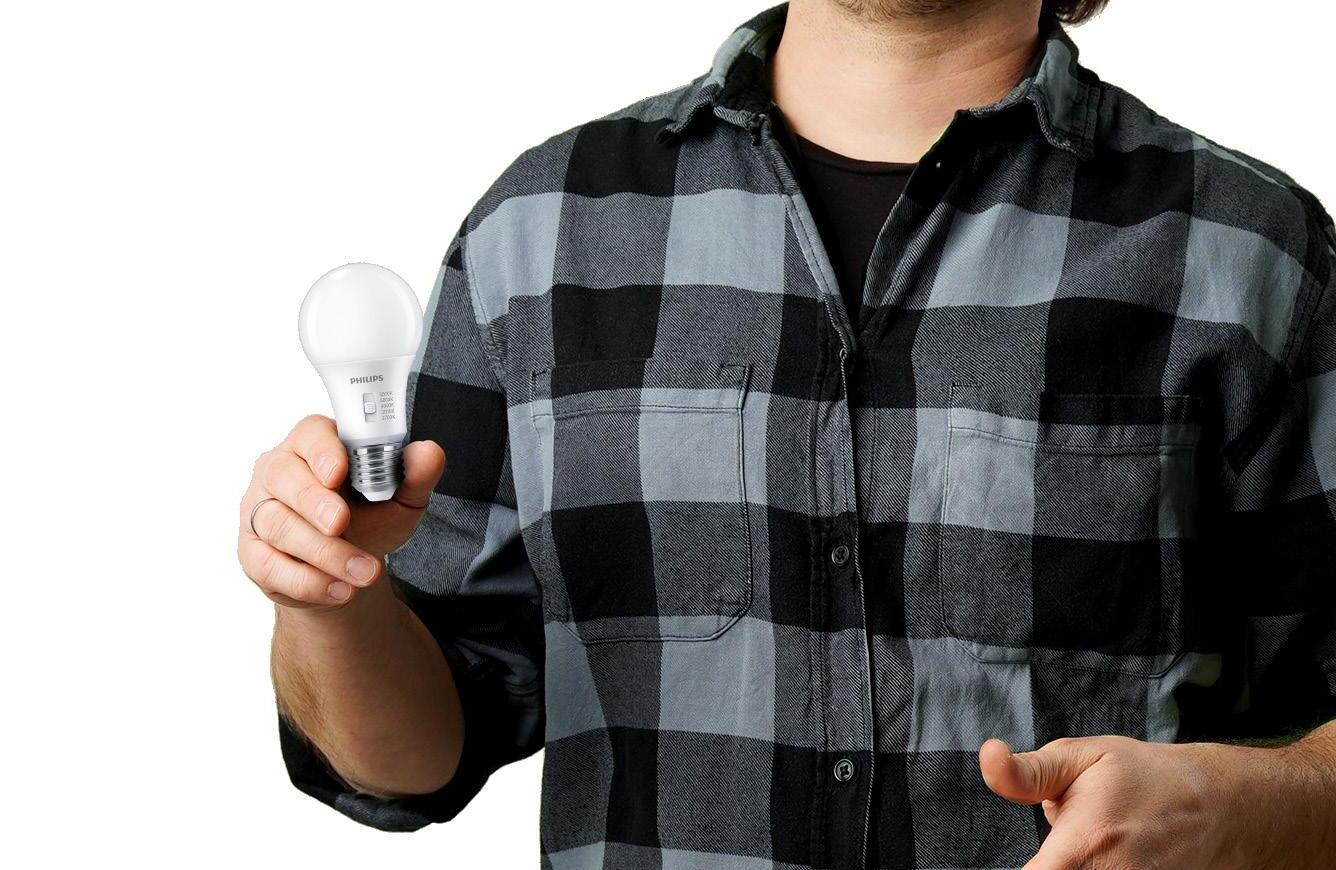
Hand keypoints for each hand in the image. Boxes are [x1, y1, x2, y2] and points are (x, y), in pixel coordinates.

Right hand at [237, 415, 445, 609]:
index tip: (339, 471)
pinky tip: (339, 589)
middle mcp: (278, 471)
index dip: (322, 451)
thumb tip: (429, 453)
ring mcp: (258, 510)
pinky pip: (269, 565)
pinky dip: (307, 581)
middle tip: (342, 523)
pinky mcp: (252, 552)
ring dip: (323, 552)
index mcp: (314, 444)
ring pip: (278, 525)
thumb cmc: (369, 519)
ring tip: (363, 572)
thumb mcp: (401, 499)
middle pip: (284, 476)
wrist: (348, 568)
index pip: (310, 434)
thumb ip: (415, 475)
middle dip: (315, 502)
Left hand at [979, 735, 1251, 868]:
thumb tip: (988, 755)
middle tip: (1064, 842)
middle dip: (1048, 863)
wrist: (1217, 806)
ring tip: (1092, 847)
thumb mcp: (1080, 758)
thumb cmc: (1141, 777)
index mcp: (1082, 846)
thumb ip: (1027, 772)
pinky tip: (1109, 855)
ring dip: (1071, 867)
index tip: (1033, 855)